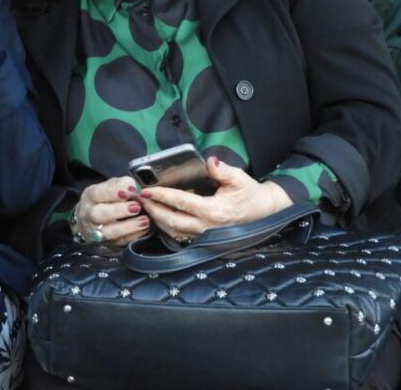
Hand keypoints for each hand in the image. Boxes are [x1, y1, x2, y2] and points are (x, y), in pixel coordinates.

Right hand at [73, 176, 148, 246]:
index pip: (99, 192)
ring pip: (108, 231)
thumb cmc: (105, 199)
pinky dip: (132, 236)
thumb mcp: (110, 187)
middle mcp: (89, 214)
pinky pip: (119, 242)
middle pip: (98, 214)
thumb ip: (121, 185)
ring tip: (144, 221)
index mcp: (90, 196)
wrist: (93, 220)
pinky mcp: (106, 243)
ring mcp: (95, 231)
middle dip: (119, 210)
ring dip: (127, 226)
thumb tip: (133, 187)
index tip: (131, 189)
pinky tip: (143, 229)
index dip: (114, 191)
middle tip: (136, 207)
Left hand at [138, 157, 293, 241]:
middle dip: (152, 209)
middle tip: (138, 198)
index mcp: (213, 211)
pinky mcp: (203, 238)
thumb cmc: (249, 194)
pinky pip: (179, 235)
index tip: (146, 190)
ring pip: (173, 231)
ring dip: (156, 219)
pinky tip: (158, 217)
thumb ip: (223, 170)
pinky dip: (165, 227)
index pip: (181, 202)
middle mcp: (206, 226)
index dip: (162, 196)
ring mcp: (204, 235)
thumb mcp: (239, 178)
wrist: (262, 212)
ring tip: (144, 206)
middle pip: (171, 220)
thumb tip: (210, 161)